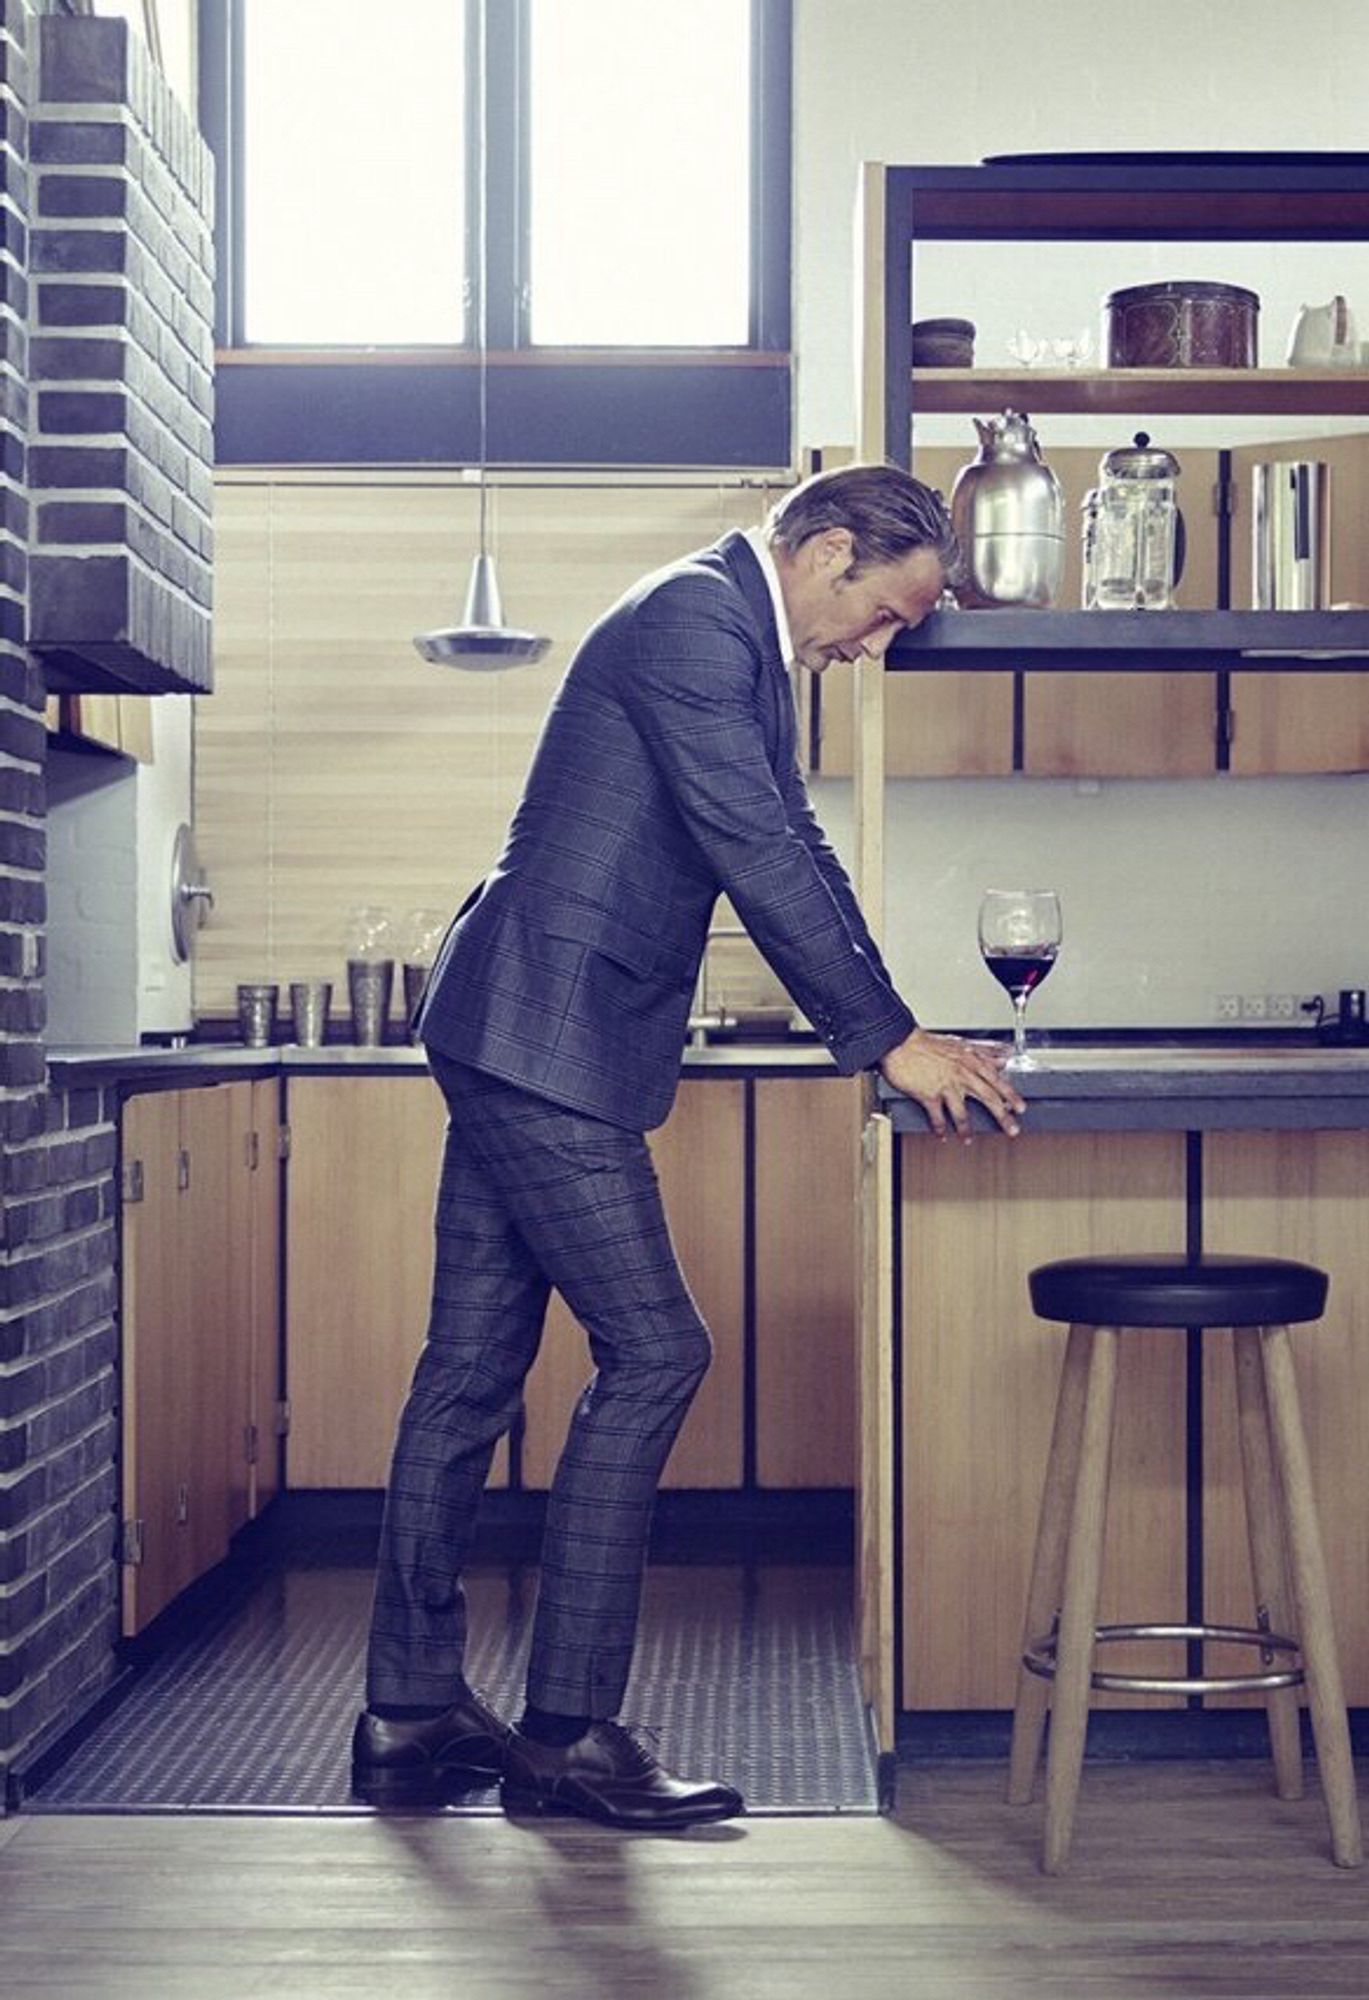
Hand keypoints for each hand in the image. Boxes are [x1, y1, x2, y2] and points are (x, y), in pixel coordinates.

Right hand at [879, 1027, 1025, 1141]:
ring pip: (962, 1112)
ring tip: (968, 1139)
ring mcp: (945, 1085)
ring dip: (967, 1129)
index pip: (997, 1080)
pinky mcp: (929, 1095)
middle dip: (1002, 1117)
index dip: (1011, 1095)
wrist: (899, 1043)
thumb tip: (1002, 1058)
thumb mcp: (960, 1043)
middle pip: (988, 1098)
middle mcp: (961, 1073)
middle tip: (1012, 1130)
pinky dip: (939, 1129)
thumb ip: (984, 1052)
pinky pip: (937, 1117)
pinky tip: (942, 1136)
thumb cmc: (926, 1043)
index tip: (1020, 1107)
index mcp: (970, 1061)